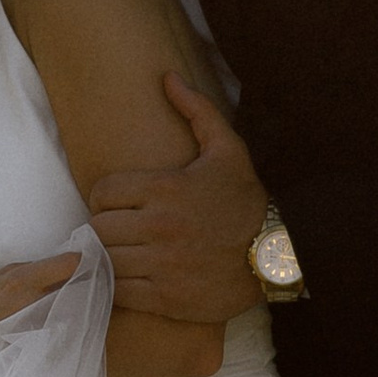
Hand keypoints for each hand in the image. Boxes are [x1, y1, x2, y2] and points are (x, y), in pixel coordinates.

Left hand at [88, 76, 266, 321]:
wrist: (278, 255)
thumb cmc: (247, 200)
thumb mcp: (227, 150)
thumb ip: (196, 111)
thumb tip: (167, 77)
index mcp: (166, 188)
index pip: (102, 193)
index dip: (105, 198)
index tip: (118, 204)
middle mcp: (160, 227)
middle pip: (99, 228)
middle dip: (105, 227)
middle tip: (119, 229)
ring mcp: (163, 265)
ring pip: (105, 260)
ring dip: (109, 257)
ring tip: (123, 253)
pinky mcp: (167, 299)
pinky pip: (118, 292)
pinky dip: (118, 286)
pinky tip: (133, 278)